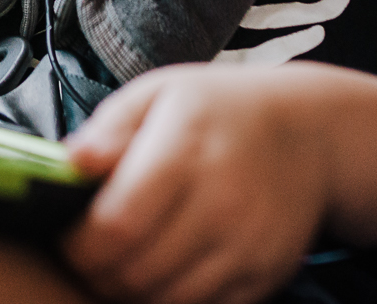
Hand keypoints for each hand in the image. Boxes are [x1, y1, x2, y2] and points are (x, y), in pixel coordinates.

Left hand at [61, 65, 328, 303]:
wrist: (309, 133)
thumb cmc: (218, 109)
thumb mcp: (160, 94)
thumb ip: (109, 129)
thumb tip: (69, 165)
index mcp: (187, 151)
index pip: (118, 224)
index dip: (79, 244)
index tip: (67, 237)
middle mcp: (223, 203)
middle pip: (137, 272)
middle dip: (98, 273)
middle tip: (88, 257)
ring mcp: (249, 245)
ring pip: (168, 301)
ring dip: (132, 293)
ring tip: (122, 265)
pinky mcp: (266, 273)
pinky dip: (173, 301)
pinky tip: (163, 273)